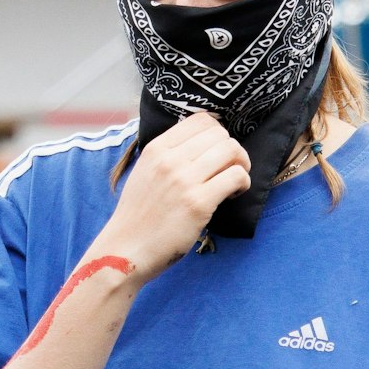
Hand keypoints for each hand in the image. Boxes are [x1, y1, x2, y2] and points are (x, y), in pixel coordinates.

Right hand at [92, 112, 249, 278]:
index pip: (201, 120)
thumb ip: (168, 154)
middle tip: (228, 169)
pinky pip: (236, 176)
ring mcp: (184, 180)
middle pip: (220, 134)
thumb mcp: (145, 171)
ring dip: (241, 165)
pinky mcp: (198, 202)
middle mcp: (170, 159)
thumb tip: (200, 142)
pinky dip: (242, 183)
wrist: (126, 249)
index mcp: (156, 148)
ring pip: (232, 151)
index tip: (216, 152)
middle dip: (232, 150)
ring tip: (232, 182)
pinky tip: (232, 195)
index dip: (217, 134)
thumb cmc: (139, 215)